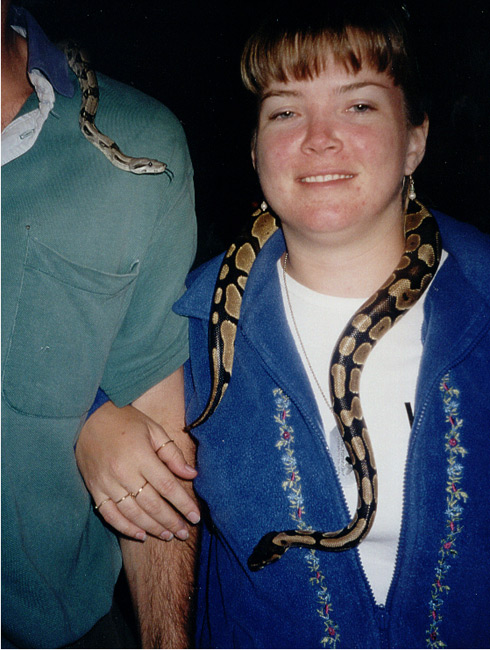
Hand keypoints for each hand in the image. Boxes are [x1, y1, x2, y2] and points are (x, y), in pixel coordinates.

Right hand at [76, 381, 198, 541]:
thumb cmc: (125, 421)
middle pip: (152, 504)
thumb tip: (191, 474)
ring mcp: (107, 483)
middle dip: (171, 521)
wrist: (87, 418)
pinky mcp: (95, 489)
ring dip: (153, 528)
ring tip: (168, 535)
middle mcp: (123, 472)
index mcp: (141, 455)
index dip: (183, 503)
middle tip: (184, 533)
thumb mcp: (153, 429)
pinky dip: (126, 528)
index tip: (195, 516)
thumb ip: (172, 453)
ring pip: (133, 514)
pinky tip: (141, 534)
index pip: (167, 486)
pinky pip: (110, 515)